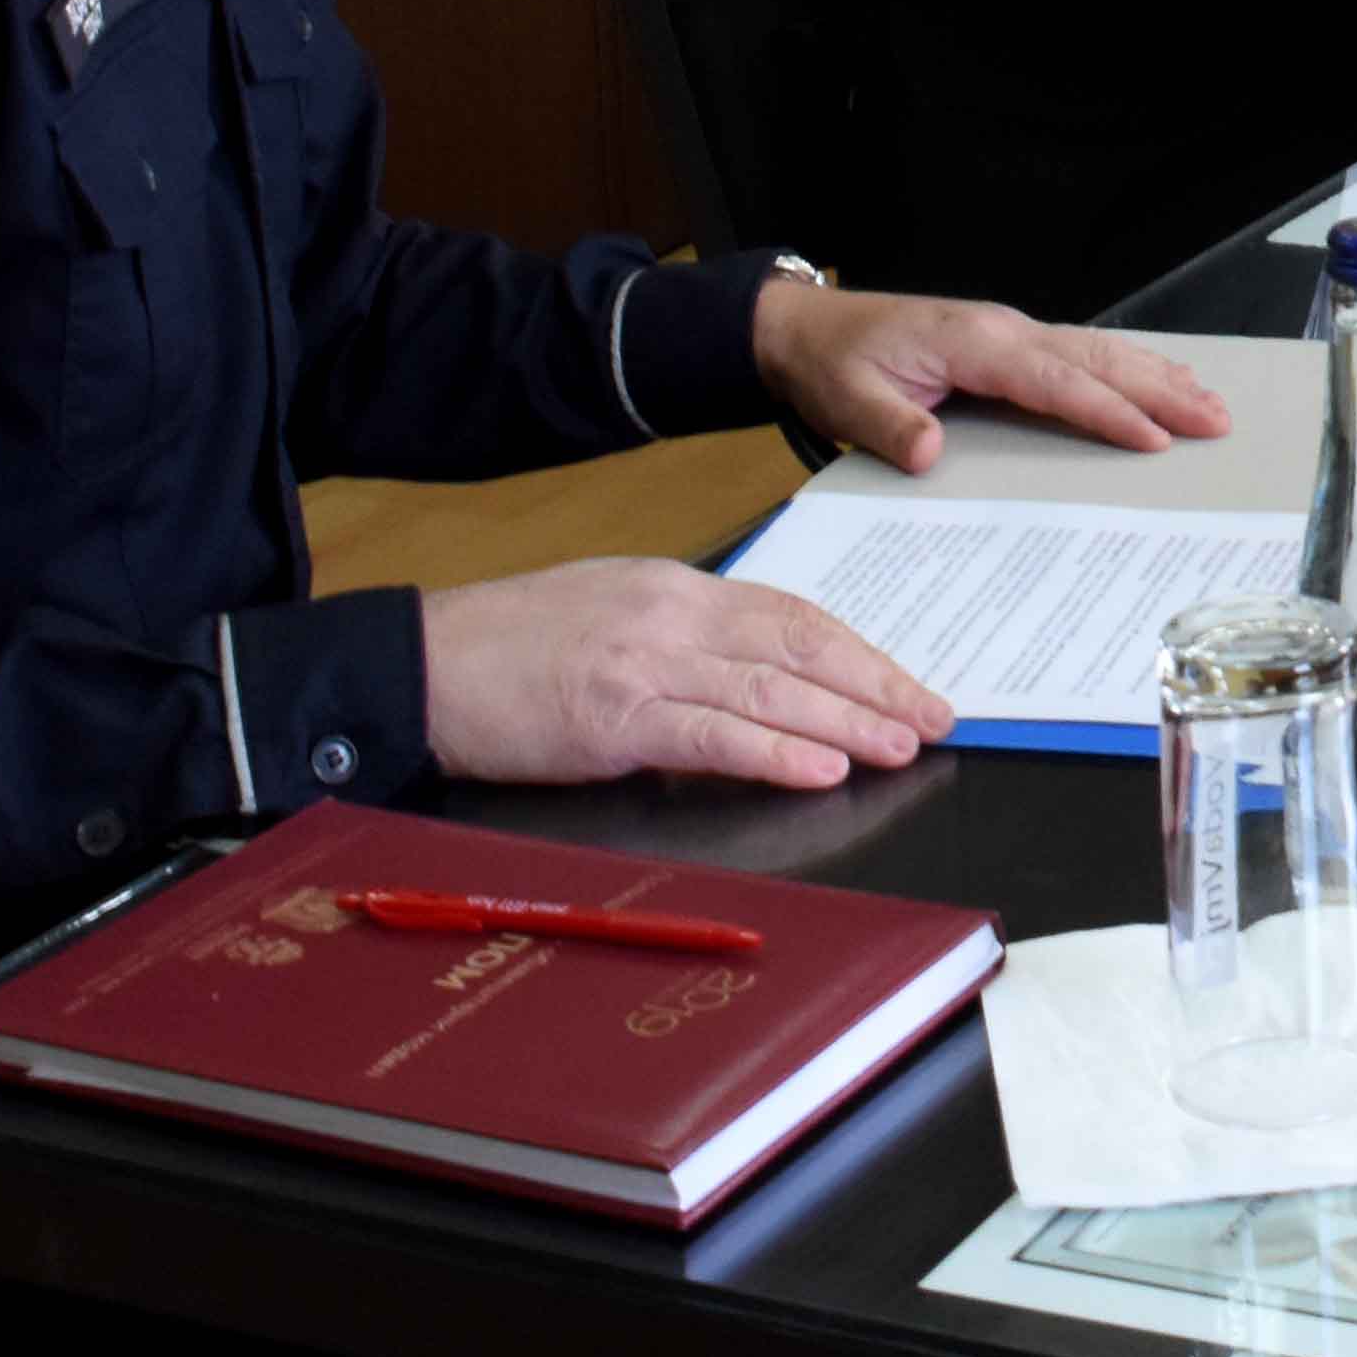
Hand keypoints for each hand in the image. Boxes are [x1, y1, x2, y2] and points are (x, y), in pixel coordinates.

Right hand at [418, 556, 944, 788]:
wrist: (422, 664)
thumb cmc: (510, 646)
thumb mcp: (613, 612)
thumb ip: (686, 637)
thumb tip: (757, 671)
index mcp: (678, 588)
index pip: (794, 615)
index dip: (861, 652)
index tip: (908, 683)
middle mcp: (673, 616)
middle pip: (801, 647)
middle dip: (878, 684)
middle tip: (934, 718)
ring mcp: (645, 665)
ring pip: (772, 691)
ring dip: (847, 721)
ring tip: (900, 746)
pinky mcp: (614, 718)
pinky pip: (714, 736)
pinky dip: (775, 752)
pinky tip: (821, 767)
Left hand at [752, 284, 1234, 471]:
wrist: (804, 329)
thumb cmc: (831, 363)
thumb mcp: (848, 400)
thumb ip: (891, 426)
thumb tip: (931, 453)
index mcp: (973, 343)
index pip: (1055, 381)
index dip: (1107, 411)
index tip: (1154, 438)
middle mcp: (1002, 330)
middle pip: (1095, 359)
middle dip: (1159, 389)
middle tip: (1214, 420)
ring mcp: (1008, 332)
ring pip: (1096, 351)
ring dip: (1154, 375)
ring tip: (1206, 400)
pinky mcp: (1005, 343)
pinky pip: (1078, 352)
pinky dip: (1124, 366)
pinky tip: (1153, 378)